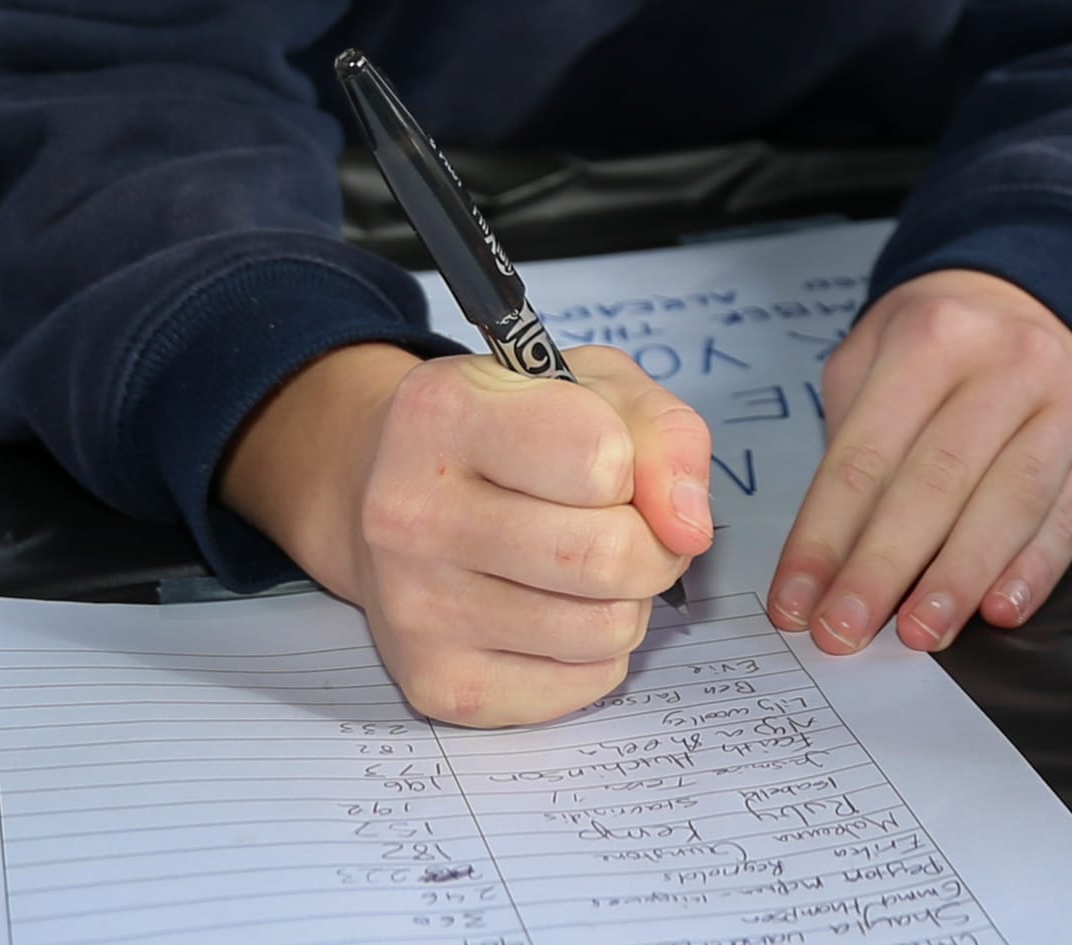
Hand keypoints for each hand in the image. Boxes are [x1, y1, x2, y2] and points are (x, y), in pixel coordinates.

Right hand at [218, 340, 713, 726]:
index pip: (600, 458)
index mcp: (443, 413)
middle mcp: (411, 513)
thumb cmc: (508, 427)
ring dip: (628, 599)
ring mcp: (414, 609)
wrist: (382, 487)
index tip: (611, 460)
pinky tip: (556, 607)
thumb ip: (664, 435)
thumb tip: (689, 530)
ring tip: (589, 564)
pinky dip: (598, 651)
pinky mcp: (434, 684)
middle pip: (608, 556)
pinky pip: (582, 685)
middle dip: (652, 544)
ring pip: (605, 629)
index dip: (633, 463)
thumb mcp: (591, 386)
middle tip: (628, 525)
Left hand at [765, 270, 1071, 657]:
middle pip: (935, 480)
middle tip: (844, 631)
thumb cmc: (939, 346)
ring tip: (918, 633)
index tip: (795, 603)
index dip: (825, 537)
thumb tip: (827, 562)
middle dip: (883, 568)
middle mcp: (1006, 363)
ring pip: (1008, 501)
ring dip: (958, 579)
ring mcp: (1064, 404)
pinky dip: (1032, 571)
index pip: (866, 453)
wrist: (1031, 301)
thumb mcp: (873, 357)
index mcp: (932, 335)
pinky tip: (999, 611)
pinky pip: (1066, 518)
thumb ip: (850, 444)